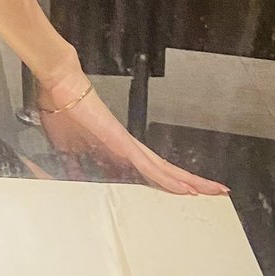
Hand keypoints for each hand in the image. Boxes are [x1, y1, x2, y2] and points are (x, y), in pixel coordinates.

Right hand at [35, 69, 228, 195]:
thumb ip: (76, 165)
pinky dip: (168, 177)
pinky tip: (183, 187)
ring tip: (211, 190)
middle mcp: (129, 146)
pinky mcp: (122, 141)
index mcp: (117, 149)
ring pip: (164, 168)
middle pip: (166, 168)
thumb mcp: (67, 149)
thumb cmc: (62, 111)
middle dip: (191, 180)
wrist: (60, 85)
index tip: (186, 190)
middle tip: (215, 190)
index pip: (150, 169)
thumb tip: (77, 178)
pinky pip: (150, 165)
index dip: (169, 179)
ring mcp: (128, 144)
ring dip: (188, 180)